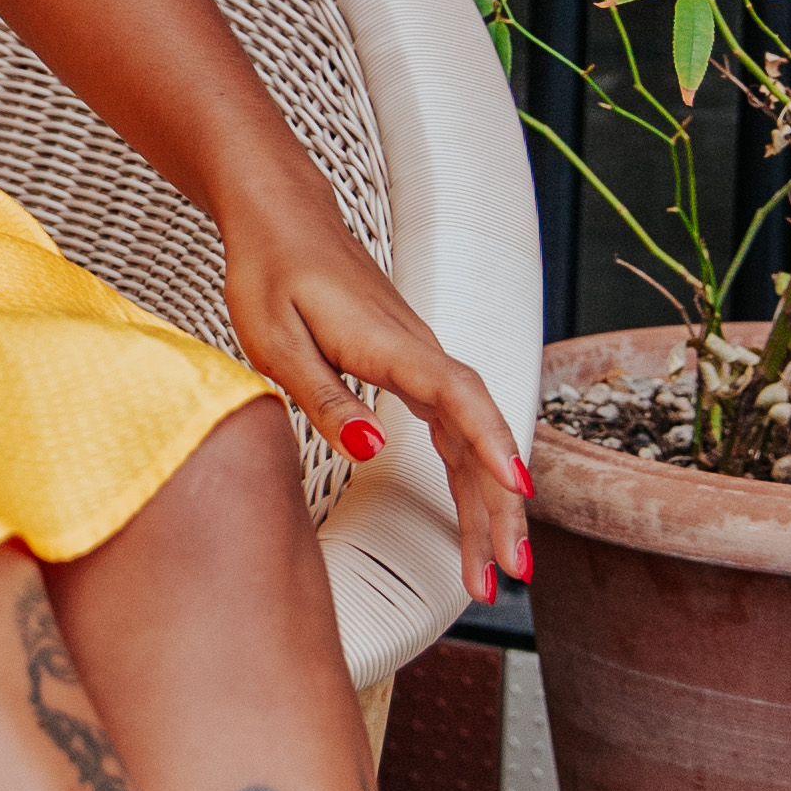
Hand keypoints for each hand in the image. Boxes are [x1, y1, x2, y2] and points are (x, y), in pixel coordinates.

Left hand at [218, 172, 531, 606]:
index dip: (492, 443)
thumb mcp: (276, 341)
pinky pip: (454, 428)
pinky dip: (467, 473)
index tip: (519, 490)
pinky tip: (475, 514)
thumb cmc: (271, 274)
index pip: (458, 397)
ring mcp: (422, 361)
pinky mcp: (412, 369)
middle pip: (479, 431)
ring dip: (487, 501)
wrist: (282, 217)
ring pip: (471, 437)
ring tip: (489, 570)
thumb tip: (370, 450)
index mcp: (390, 345)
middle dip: (499, 505)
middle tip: (509, 572)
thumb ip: (325, 398)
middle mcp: (420, 353)